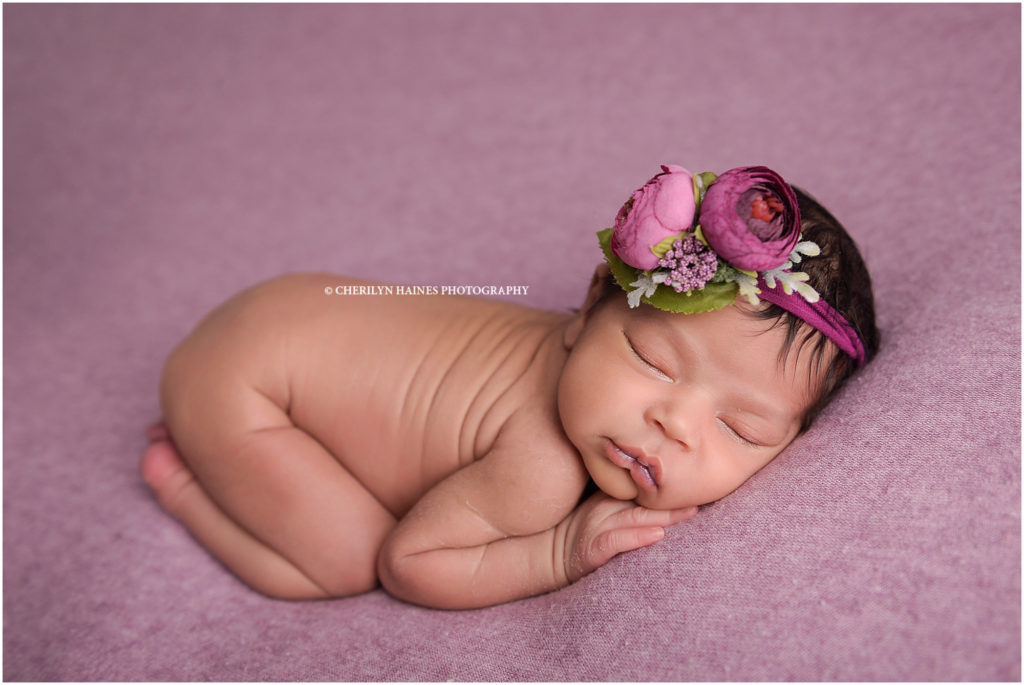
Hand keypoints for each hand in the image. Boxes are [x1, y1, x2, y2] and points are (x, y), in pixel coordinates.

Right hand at [560, 491, 697, 582]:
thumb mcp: (601, 510)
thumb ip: (627, 501)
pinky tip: (657, 534)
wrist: (548, 556)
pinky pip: (617, 540)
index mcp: (609, 497)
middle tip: (702, 493)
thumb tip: (662, 492)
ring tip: (690, 512)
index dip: (668, 484)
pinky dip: (638, 536)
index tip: (696, 480)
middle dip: (675, 499)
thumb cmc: (580, 534)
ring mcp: (598, 527)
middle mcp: (605, 508)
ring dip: (665, 515)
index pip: (643, 486)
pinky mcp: (593, 548)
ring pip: (636, 517)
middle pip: (645, 500)